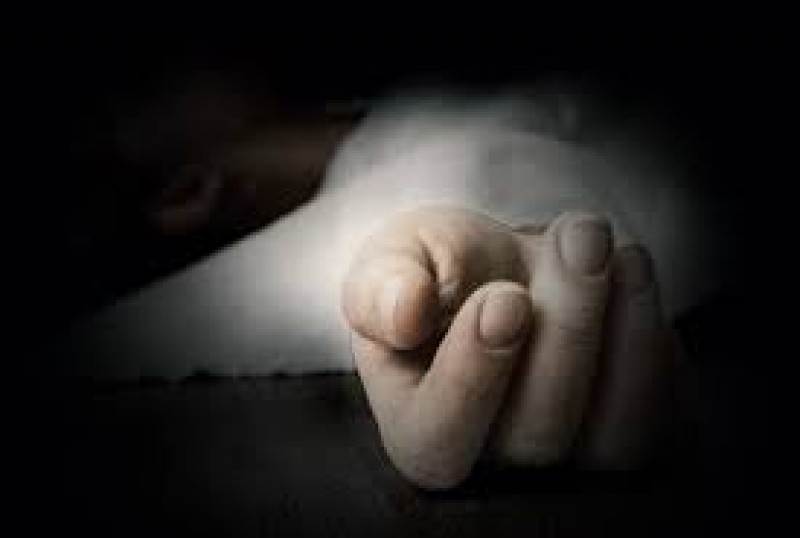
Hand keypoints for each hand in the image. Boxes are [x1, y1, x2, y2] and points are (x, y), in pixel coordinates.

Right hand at [342, 206, 677, 488]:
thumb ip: (380, 285)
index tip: (504, 297)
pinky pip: (664, 421)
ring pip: (615, 441)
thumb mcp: (394, 260)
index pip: (439, 438)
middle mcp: (498, 463)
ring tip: (615, 251)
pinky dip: (656, 344)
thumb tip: (405, 312)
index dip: (473, 376)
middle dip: (567, 327)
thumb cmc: (440, 272)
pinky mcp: (631, 437)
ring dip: (627, 337)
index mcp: (420, 430)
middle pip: (538, 435)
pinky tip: (632, 273)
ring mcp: (572, 460)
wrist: (503, 269)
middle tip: (582, 236)